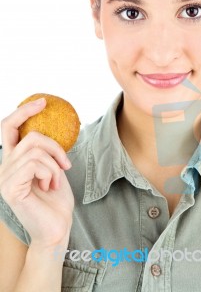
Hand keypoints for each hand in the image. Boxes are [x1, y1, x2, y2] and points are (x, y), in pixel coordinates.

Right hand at [0, 98, 74, 247]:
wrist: (57, 226)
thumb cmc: (56, 198)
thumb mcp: (53, 167)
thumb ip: (45, 150)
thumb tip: (52, 127)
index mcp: (14, 160)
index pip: (8, 128)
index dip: (23, 112)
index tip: (42, 102)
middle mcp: (4, 166)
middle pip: (28, 135)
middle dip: (53, 145)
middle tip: (66, 163)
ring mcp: (5, 177)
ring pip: (35, 150)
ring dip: (54, 164)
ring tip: (56, 181)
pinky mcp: (10, 187)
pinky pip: (35, 164)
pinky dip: (50, 173)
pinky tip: (50, 187)